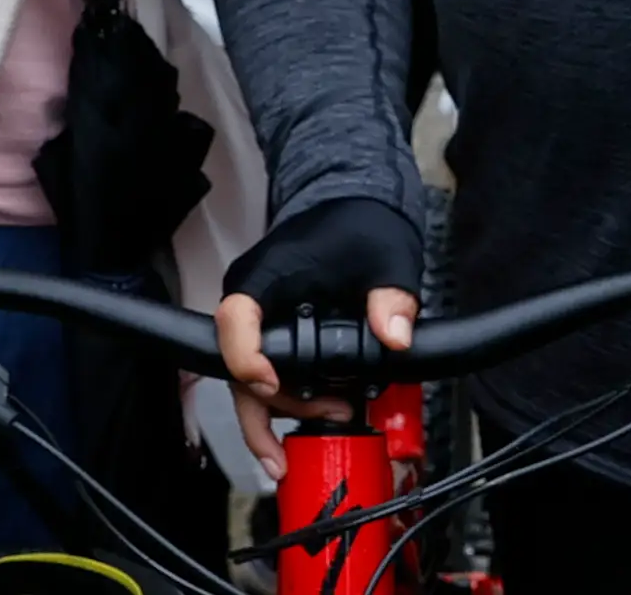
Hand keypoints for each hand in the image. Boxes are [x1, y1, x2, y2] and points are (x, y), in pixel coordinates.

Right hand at [216, 198, 422, 479]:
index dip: (246, 359)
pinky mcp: (276, 335)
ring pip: (253, 383)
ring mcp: (262, 322)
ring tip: (336, 417)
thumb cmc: (358, 223)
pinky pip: (271, 376)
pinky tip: (321, 416)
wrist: (355, 207)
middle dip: (275, 408)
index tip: (270, 384)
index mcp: (266, 278)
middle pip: (240, 369)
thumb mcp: (385, 257)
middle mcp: (253, 303)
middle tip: (323, 422)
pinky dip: (292, 402)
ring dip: (289, 410)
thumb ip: (391, 296)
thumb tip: (395, 336)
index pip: (234, 321)